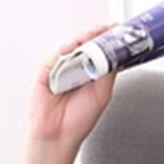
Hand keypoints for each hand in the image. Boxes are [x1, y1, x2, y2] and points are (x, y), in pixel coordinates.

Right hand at [5, 27, 116, 163]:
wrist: (60, 135)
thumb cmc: (78, 120)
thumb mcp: (103, 94)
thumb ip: (108, 73)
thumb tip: (116, 54)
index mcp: (90, 74)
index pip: (99, 50)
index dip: (108, 40)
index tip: (117, 30)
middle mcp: (76, 69)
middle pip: (86, 44)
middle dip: (98, 35)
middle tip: (109, 28)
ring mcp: (60, 68)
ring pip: (72, 45)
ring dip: (84, 38)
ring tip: (96, 35)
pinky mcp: (46, 70)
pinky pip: (56, 54)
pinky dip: (66, 48)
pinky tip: (76, 46)